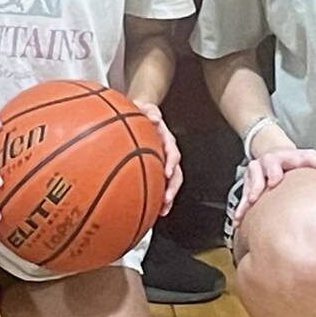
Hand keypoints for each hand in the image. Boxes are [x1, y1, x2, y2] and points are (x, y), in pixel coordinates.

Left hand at [133, 100, 182, 215]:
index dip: (171, 164)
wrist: (140, 114)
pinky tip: (153, 209)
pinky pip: (159, 185)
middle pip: (176, 173)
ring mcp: (163, 163)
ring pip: (171, 183)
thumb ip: (149, 110)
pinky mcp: (156, 169)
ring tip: (163, 209)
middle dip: (172, 187)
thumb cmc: (142, 112)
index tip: (168, 173)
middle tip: (166, 198)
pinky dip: (157, 198)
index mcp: (166, 140)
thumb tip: (154, 118)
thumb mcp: (145, 107)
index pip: (173, 153)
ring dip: (168, 196)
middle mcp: (167, 153)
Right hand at [228, 144, 315, 228]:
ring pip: (249, 185)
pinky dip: (240, 208)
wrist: (275, 153)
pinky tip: (238, 220)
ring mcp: (256, 173)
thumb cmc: (295, 161)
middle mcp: (266, 163)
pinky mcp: (249, 183)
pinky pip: (243, 196)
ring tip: (245, 211)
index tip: (274, 182)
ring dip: (246, 198)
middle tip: (257, 195)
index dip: (275, 171)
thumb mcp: (309, 157)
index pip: (278, 161)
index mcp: (282, 158)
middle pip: (259, 171)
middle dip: (257, 183)